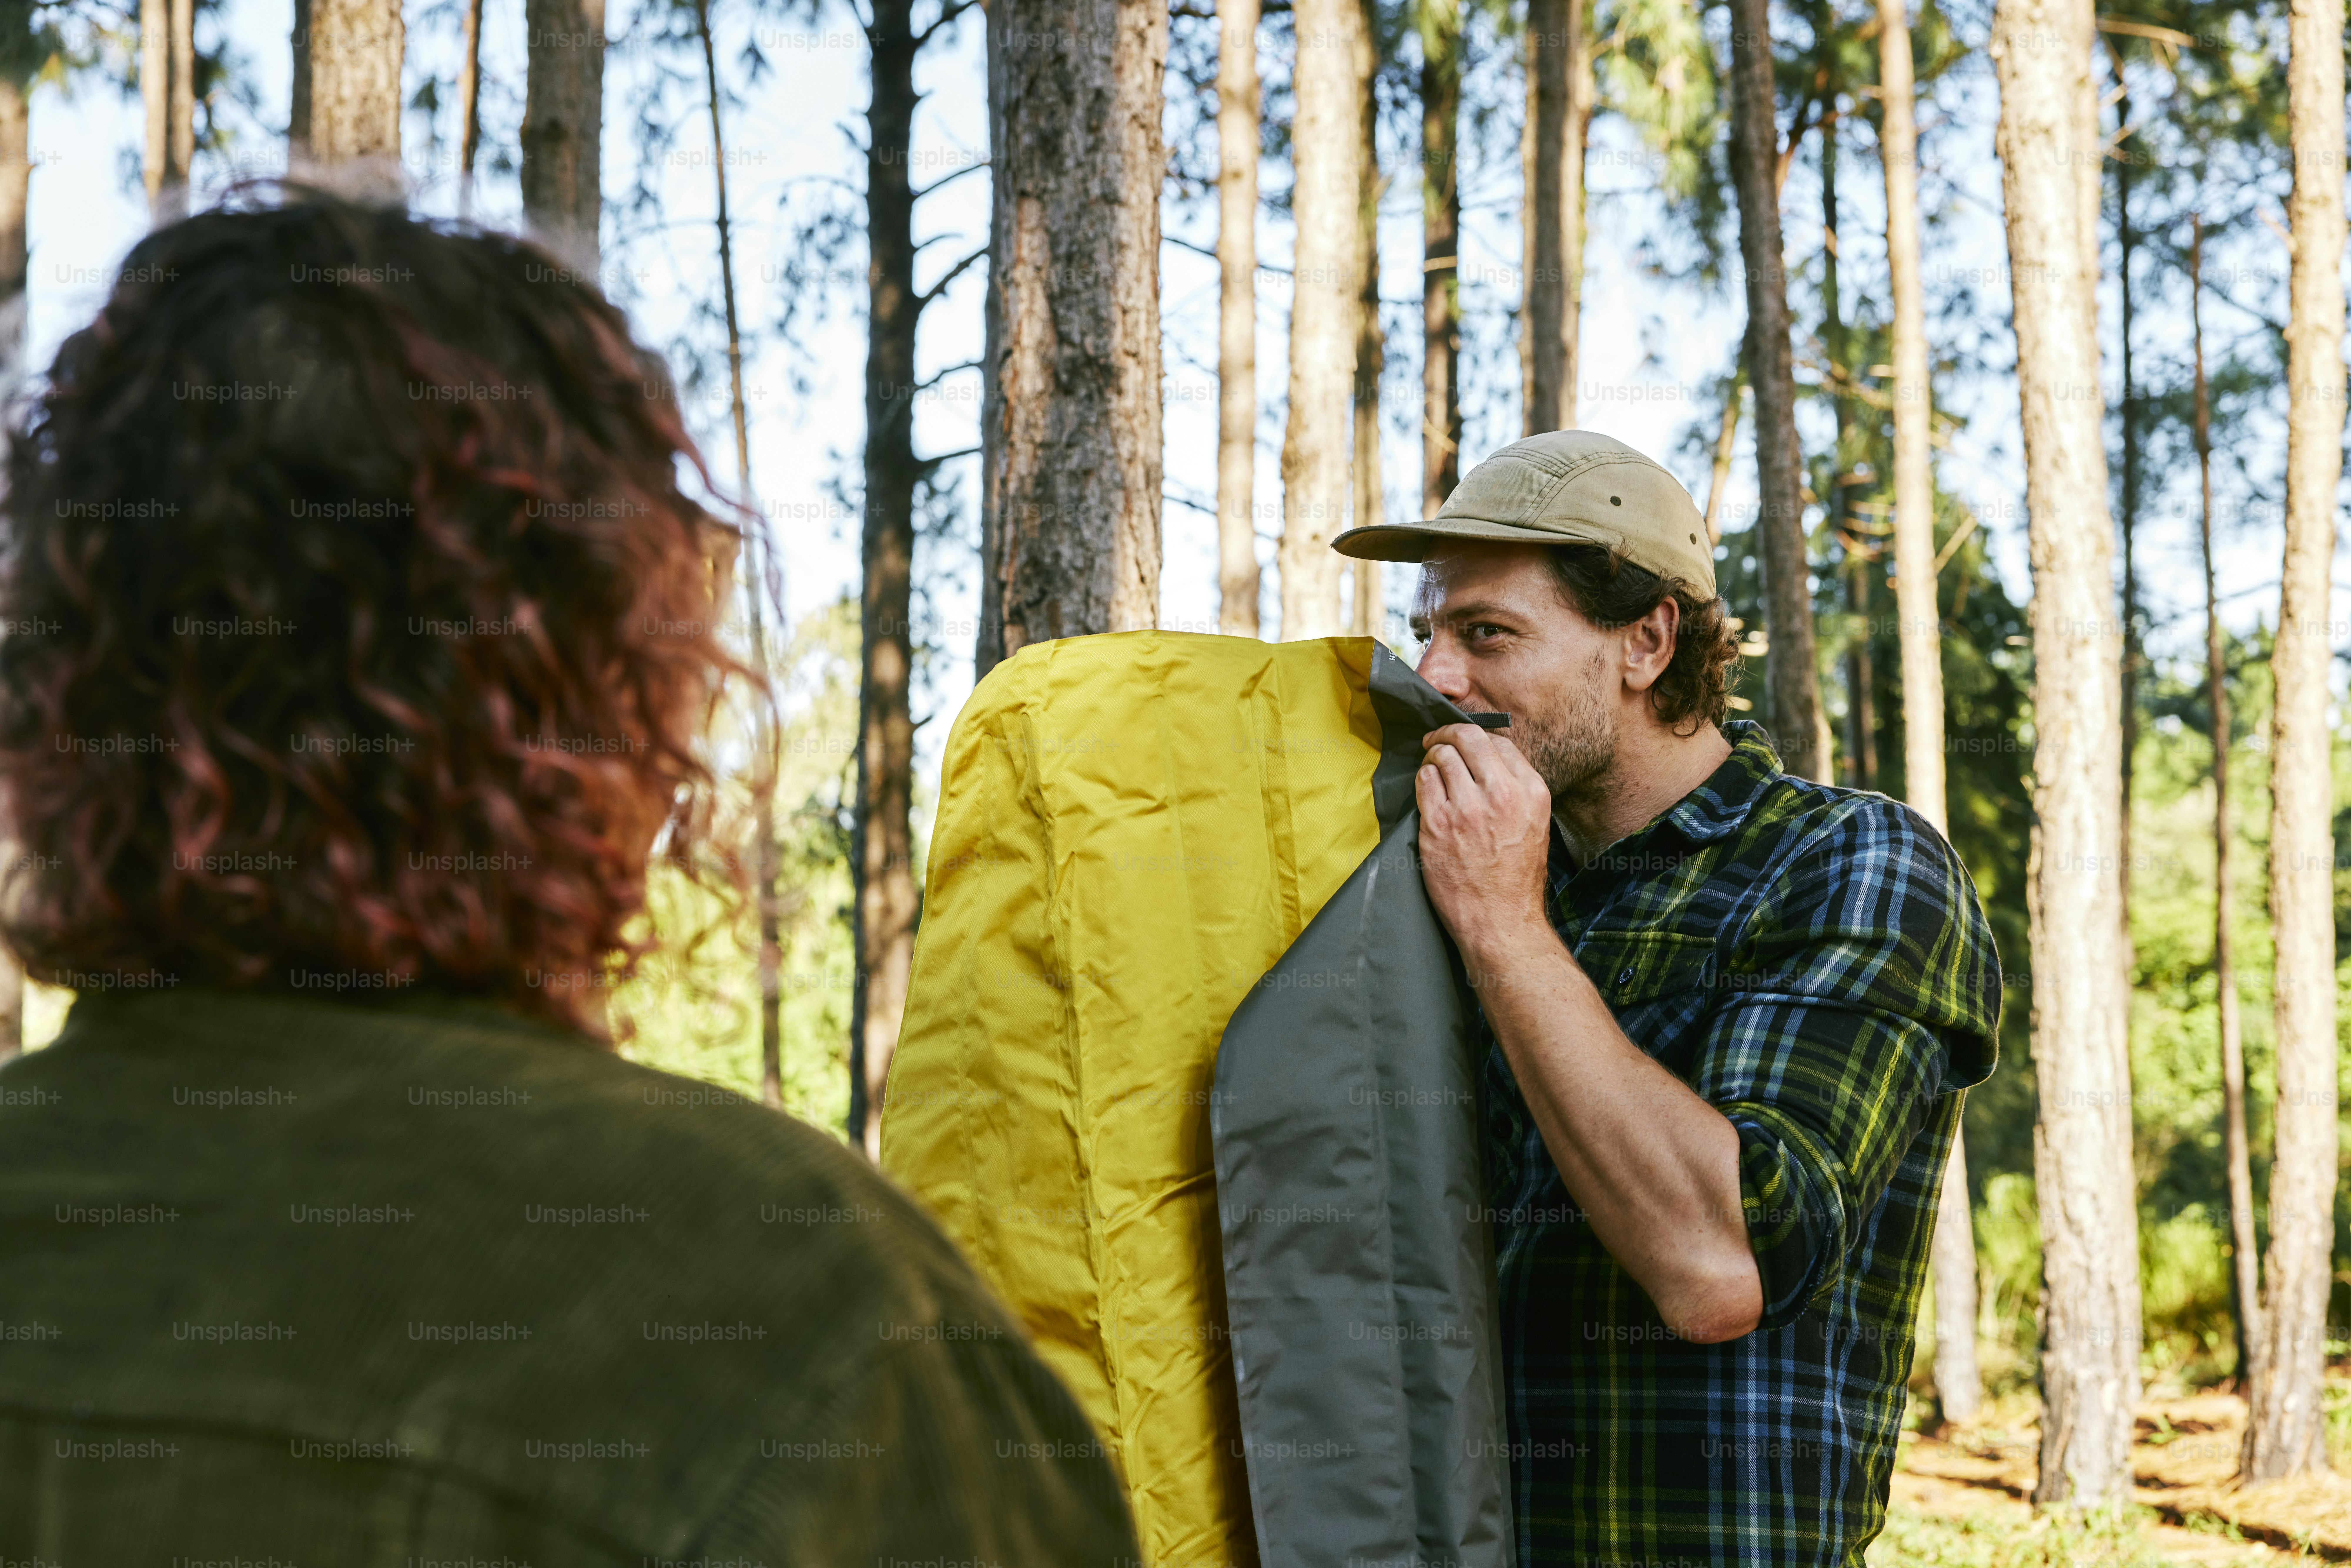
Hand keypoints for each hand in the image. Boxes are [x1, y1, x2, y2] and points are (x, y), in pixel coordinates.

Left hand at [1415, 722, 1553, 954]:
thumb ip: (1516, 790)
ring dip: (1434, 756)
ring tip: (1432, 766)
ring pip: (1443, 756)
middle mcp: (1502, 794)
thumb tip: (1489, 762)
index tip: (1466, 744)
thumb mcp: (1534, 826)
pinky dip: (1423, 779)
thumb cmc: (1516, 880)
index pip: (1500, 742)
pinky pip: (1424, 781)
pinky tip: (1427, 790)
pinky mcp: (1438, 824)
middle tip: (1438, 739)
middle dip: (1449, 733)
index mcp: (1531, 792)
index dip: (1477, 739)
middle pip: (1469, 738)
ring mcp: (1467, 809)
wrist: (1501, 922)